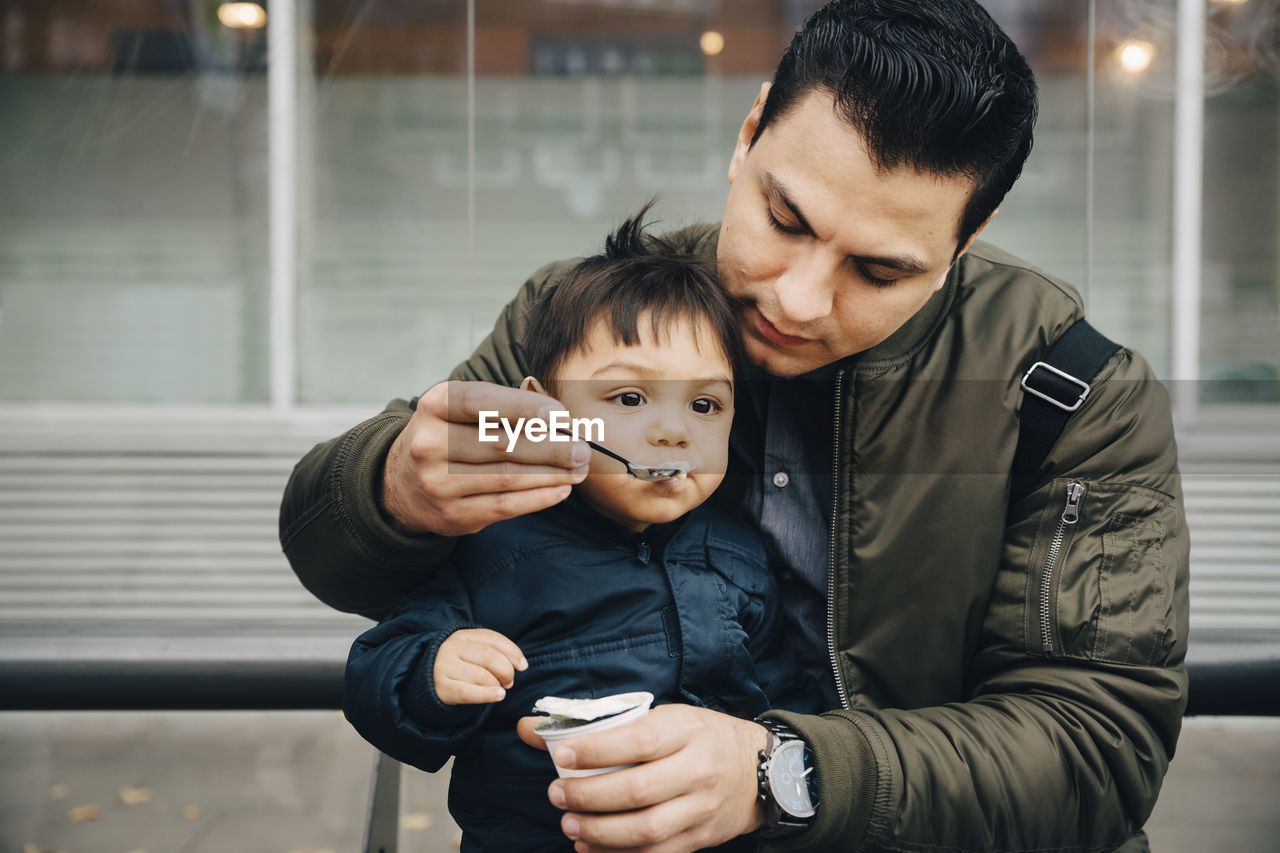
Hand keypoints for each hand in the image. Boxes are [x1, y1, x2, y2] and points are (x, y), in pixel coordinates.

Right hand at [381, 381, 590, 534]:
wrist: (401, 484)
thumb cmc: (447, 437)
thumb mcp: (459, 411)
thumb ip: (502, 409)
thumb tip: (559, 421)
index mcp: (435, 406)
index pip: (483, 403)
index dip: (525, 408)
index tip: (561, 415)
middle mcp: (431, 443)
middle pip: (502, 444)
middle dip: (552, 447)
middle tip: (583, 449)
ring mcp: (438, 482)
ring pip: (508, 477)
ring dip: (552, 474)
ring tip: (579, 468)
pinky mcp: (452, 514)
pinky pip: (505, 505)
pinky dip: (539, 497)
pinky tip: (561, 489)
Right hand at [434, 628, 527, 704]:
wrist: (427, 680)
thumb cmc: (459, 665)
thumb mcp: (472, 651)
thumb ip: (494, 652)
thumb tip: (520, 664)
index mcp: (462, 635)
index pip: (493, 639)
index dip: (512, 652)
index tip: (523, 665)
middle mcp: (452, 648)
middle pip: (489, 657)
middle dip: (506, 671)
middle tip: (509, 681)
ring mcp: (444, 667)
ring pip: (481, 675)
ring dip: (497, 684)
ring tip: (501, 690)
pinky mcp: (442, 687)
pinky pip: (468, 692)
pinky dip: (487, 695)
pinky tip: (498, 696)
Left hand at [517, 704, 768, 851]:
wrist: (761, 770)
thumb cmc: (701, 737)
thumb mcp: (664, 717)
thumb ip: (603, 724)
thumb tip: (532, 729)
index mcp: (687, 730)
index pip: (638, 741)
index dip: (596, 750)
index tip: (561, 756)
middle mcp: (698, 769)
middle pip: (638, 790)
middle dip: (590, 797)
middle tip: (557, 795)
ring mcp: (701, 808)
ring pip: (647, 830)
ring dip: (600, 833)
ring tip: (570, 826)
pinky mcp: (700, 838)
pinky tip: (591, 849)